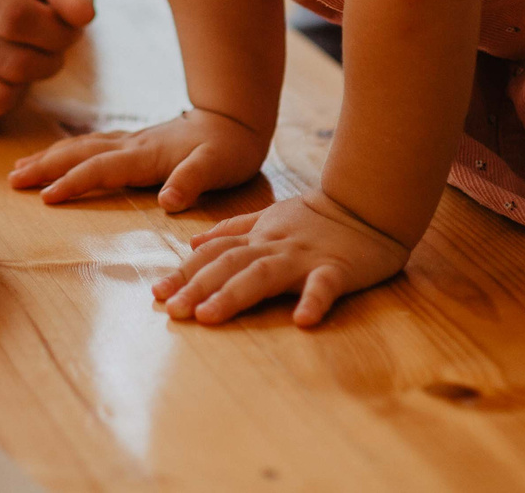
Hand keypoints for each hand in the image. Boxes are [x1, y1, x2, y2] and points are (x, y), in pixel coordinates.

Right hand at [7, 106, 271, 208]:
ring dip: (49, 157)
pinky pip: (91, 146)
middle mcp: (131, 145)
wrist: (235, 120)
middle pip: (79, 154)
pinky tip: (55, 156)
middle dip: (44, 166)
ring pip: (81, 147)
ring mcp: (130, 141)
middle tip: (11, 181)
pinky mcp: (133, 142)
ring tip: (19, 170)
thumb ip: (191, 182)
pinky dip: (67, 151)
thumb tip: (168, 201)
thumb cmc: (228, 149)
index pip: (101, 169)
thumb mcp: (217, 167)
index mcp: (145, 154)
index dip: (73, 182)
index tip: (45, 197)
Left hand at [152, 191, 413, 327]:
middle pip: (229, 266)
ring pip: (263, 274)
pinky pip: (324, 285)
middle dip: (197, 287)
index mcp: (258, 237)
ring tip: (208, 316)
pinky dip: (313, 300)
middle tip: (172, 311)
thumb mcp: (270, 217)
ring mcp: (304, 257)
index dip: (185, 273)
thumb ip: (233, 230)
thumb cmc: (318, 216)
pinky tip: (303, 321)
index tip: (157, 294)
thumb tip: (193, 243)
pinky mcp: (337, 268)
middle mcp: (273, 246)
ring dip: (234, 294)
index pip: (214, 255)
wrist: (367, 202)